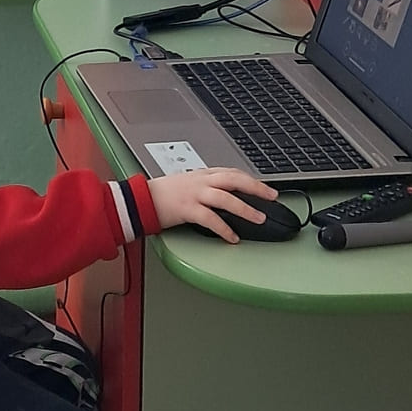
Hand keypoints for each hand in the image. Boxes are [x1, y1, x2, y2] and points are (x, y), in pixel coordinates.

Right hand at [148, 166, 276, 240]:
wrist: (139, 199)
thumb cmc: (160, 194)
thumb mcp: (186, 183)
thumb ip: (204, 186)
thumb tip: (224, 196)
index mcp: (201, 174)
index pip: (231, 172)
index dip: (250, 179)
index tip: (264, 187)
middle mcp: (200, 182)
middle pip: (234, 180)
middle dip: (256, 188)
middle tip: (272, 197)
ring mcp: (194, 194)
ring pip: (226, 198)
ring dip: (245, 209)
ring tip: (259, 218)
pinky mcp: (186, 209)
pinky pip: (210, 219)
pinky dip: (224, 229)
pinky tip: (232, 237)